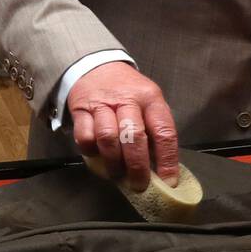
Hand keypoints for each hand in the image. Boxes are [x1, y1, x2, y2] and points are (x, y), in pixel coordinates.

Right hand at [68, 62, 179, 191]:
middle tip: (139, 185)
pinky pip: (85, 137)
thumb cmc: (128, 91)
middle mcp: (128, 99)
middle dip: (138, 166)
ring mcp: (102, 104)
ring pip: (108, 138)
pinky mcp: (81, 109)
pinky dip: (91, 151)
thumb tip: (161, 167)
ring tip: (117, 174)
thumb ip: (154, 129)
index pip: (164, 131)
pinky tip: (97, 156)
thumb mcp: (148, 102)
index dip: (167, 159)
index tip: (169, 181)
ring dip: (113, 162)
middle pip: (134, 137)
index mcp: (151, 98)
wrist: (96, 66)